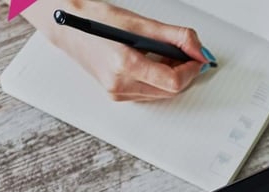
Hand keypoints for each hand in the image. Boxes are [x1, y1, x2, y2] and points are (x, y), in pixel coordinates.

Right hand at [42, 0, 212, 101]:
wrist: (69, 27)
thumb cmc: (98, 20)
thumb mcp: (141, 23)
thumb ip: (176, 37)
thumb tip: (199, 50)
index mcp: (125, 65)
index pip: (172, 81)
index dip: (191, 70)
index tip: (198, 58)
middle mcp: (119, 84)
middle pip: (170, 91)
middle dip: (183, 73)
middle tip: (185, 53)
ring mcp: (116, 92)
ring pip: (161, 94)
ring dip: (171, 77)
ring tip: (164, 55)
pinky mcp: (116, 94)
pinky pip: (148, 94)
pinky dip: (158, 80)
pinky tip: (152, 63)